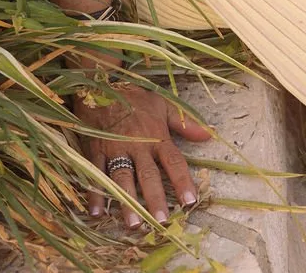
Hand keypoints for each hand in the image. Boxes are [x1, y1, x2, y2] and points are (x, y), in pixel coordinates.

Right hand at [74, 82, 211, 230]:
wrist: (100, 82)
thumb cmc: (135, 98)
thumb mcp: (162, 105)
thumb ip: (184, 123)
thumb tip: (210, 135)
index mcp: (155, 135)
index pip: (173, 161)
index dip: (182, 181)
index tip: (190, 202)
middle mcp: (137, 144)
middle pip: (148, 175)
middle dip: (155, 198)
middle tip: (161, 221)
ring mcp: (114, 148)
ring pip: (122, 177)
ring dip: (127, 201)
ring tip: (134, 224)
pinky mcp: (94, 149)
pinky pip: (95, 172)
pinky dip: (95, 192)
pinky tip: (97, 212)